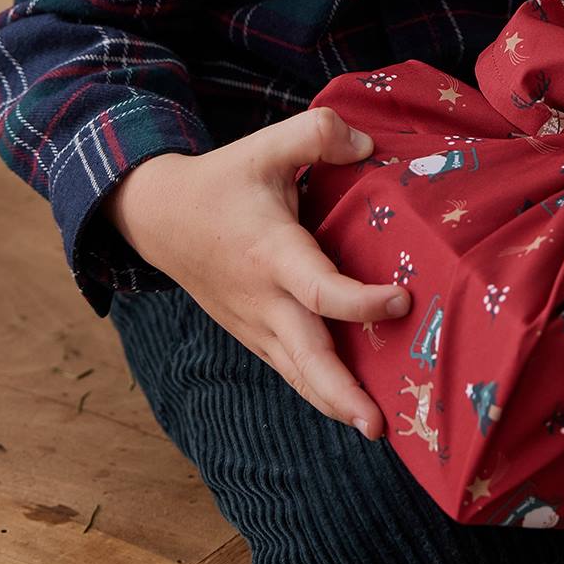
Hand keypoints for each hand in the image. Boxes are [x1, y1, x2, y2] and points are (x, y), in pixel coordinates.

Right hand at [105, 108, 410, 437]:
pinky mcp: (254, 335)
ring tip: (375, 429)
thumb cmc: (222, 181)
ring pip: (297, 373)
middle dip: (341, 394)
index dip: (362, 300)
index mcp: (272, 253)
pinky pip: (290, 368)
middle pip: (305, 357)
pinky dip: (318, 390)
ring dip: (333, 403)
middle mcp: (264, 299)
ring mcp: (255, 324)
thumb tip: (369, 145)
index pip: (320, 289)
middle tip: (379, 425)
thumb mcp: (266, 145)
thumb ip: (319, 134)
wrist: (160, 218)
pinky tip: (350, 406)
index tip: (403, 299)